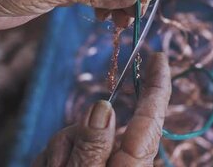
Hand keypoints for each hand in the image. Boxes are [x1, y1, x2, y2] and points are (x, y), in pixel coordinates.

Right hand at [33, 52, 170, 165]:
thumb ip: (92, 143)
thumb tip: (103, 107)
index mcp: (132, 165)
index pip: (150, 119)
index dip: (157, 86)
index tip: (159, 57)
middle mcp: (119, 162)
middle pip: (99, 123)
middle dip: (74, 137)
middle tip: (60, 164)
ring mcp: (99, 163)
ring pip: (74, 134)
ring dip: (59, 152)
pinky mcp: (82, 164)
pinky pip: (62, 149)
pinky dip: (53, 160)